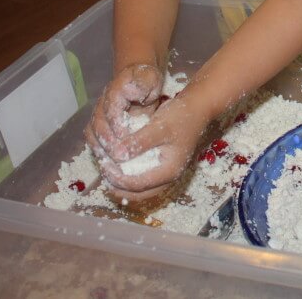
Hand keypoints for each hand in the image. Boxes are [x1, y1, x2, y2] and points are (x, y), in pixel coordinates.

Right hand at [85, 63, 162, 162]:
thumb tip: (131, 91)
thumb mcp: (149, 78)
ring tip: (111, 162)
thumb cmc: (147, 81)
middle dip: (106, 140)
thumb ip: (142, 84)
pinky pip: (93, 139)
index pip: (111, 108)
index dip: (115, 123)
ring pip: (92, 133)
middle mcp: (102, 103)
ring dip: (100, 149)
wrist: (138, 79)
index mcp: (115, 90)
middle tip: (118, 155)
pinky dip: (99, 151)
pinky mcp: (99, 125)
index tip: (124, 136)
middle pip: (98, 123)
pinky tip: (108, 163)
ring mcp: (99, 114)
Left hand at [97, 91, 211, 204]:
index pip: (137, 185)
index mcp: (169, 171)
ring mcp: (167, 173)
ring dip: (124, 184)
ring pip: (141, 190)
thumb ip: (138, 142)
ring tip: (108, 171)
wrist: (198, 108)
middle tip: (103, 172)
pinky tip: (120, 166)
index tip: (103, 164)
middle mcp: (168, 177)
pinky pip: (145, 181)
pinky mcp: (164, 167)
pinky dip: (130, 178)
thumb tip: (116, 155)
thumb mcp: (159, 126)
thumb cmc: (180, 116)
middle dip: (118, 186)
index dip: (117, 178)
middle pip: (139, 194)